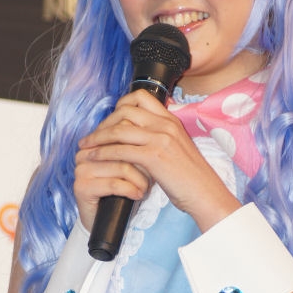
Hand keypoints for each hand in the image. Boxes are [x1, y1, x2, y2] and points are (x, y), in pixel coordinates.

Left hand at [75, 89, 239, 231]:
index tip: (110, 120)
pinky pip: (120, 150)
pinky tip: (95, 158)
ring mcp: (160, 139)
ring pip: (119, 130)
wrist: (206, 194)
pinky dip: (103, 153)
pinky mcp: (154, 157)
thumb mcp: (176, 150)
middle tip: (93, 136)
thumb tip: (134, 139)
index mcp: (172, 121)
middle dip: (104, 123)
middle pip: (125, 111)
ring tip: (86, 147)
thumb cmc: (191, 178)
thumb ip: (158, 139)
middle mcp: (166, 125)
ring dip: (98, 138)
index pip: (140, 98)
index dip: (120, 106)